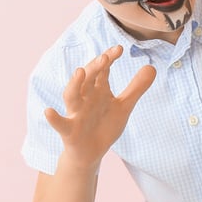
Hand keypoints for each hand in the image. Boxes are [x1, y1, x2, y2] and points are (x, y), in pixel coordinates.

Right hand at [44, 45, 156, 168]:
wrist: (92, 153)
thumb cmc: (105, 126)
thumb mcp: (124, 107)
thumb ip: (136, 88)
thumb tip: (152, 67)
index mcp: (98, 90)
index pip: (102, 70)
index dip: (109, 59)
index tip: (119, 48)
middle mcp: (85, 98)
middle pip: (88, 79)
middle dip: (95, 67)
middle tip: (105, 56)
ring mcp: (76, 113)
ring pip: (71, 96)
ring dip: (74, 84)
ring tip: (79, 71)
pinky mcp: (69, 131)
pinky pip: (60, 124)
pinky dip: (54, 118)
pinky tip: (49, 111)